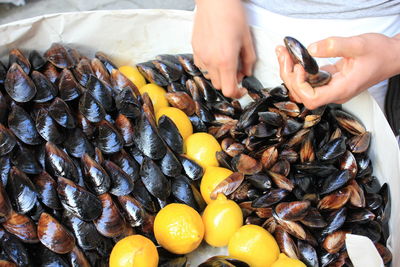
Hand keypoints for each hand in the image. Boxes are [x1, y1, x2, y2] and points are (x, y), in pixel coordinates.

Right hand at [192, 0, 255, 97]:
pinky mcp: (194, 49)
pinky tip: (216, 53)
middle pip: (219, 85)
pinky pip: (202, 65)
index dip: (237, 93)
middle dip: (229, 82)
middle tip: (237, 70)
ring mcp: (201, 55)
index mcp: (226, 60)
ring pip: (210, 76)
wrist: (214, 0)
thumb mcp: (247, 38)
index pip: (228, 90)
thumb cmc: (232, 14)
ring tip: (226, 60)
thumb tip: (247, 73)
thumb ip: (248, 60)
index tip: (242, 89)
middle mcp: (211, 61)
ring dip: (219, 74)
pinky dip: (210, 65)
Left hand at [276, 33, 399, 109]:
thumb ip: (334, 46)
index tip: (300, 67)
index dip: (300, 85)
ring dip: (290, 72)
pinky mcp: (329, 80)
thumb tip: (310, 50)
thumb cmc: (380, 53)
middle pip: (302, 94)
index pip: (312, 99)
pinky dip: (298, 69)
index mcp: (342, 89)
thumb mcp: (359, 44)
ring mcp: (331, 87)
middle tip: (284, 54)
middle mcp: (334, 92)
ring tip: (283, 53)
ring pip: (302, 88)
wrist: (392, 56)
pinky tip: (292, 56)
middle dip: (289, 75)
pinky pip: (308, 80)